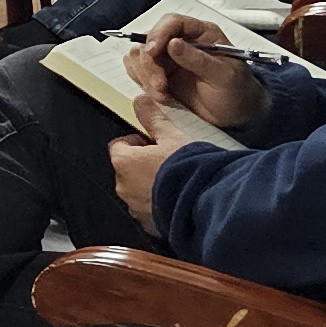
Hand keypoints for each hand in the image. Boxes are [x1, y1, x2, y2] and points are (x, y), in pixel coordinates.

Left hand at [107, 114, 197, 232]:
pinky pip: (149, 211)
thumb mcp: (172, 137)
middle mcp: (123, 187)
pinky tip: (178, 198)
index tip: (154, 144)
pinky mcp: (149, 224)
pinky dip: (159, 204)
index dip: (137, 143)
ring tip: (176, 181)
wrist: (206, 202)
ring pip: (138, 191)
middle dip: (144, 165)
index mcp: (123, 163)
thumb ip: (153, 119)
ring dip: (151, 185)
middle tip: (168, 162)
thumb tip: (140, 102)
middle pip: (128, 169)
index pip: (119, 146)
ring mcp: (135, 207)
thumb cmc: (188, 169)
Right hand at [130, 13, 266, 133]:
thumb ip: (199, 60)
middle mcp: (182, 42)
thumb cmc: (238, 92)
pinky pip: (137, 71)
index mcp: (201, 34)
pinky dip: (143, 83)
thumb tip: (173, 43)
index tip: (153, 52)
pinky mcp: (159, 74)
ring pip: (139, 56)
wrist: (237, 115)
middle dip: (150, 64)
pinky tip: (160, 95)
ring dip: (145, 76)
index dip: (158, 34)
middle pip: (149, 40)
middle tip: (160, 85)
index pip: (172, 22)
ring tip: (163, 94)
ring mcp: (168, 58)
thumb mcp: (224, 76)